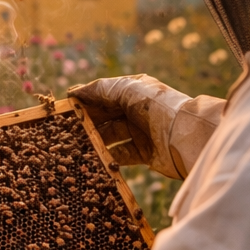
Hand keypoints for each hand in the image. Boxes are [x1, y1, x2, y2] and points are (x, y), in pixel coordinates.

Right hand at [70, 76, 223, 178]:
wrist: (185, 136)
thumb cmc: (157, 107)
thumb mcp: (128, 90)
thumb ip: (100, 89)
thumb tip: (74, 91)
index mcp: (133, 91)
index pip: (102, 95)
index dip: (84, 101)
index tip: (64, 109)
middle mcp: (135, 111)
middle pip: (104, 116)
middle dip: (87, 122)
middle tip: (66, 130)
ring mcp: (139, 132)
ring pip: (110, 136)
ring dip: (94, 141)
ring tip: (75, 146)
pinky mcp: (143, 153)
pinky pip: (120, 155)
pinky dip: (108, 158)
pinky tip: (94, 160)